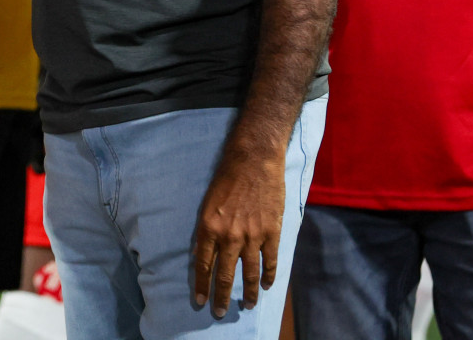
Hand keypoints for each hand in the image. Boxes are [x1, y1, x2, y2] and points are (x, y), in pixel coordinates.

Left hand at [191, 147, 285, 317]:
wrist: (254, 160)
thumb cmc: (227, 177)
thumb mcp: (208, 203)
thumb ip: (208, 229)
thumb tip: (206, 252)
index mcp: (209, 227)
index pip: (203, 265)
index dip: (202, 286)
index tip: (200, 302)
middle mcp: (229, 235)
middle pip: (225, 275)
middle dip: (222, 297)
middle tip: (220, 313)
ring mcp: (252, 235)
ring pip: (250, 273)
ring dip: (249, 293)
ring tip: (248, 305)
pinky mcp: (271, 232)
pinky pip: (270, 261)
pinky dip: (269, 276)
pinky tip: (267, 286)